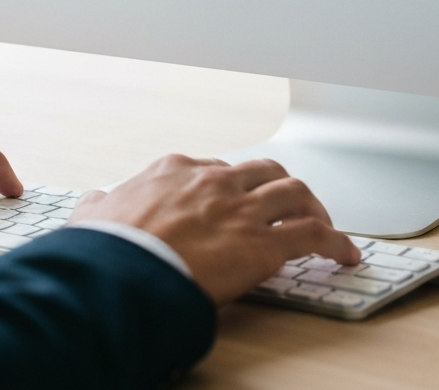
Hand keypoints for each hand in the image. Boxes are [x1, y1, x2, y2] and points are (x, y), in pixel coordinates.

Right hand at [70, 154, 358, 304]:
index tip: (235, 201)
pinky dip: (336, 242)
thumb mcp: (93, 214)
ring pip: (295, 192)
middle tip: (287, 206)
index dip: (231, 185)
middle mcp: (215, 180)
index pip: (216, 168)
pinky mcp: (264, 242)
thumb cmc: (107, 248)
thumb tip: (94, 201)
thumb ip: (99, 204)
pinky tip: (345, 254)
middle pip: (264, 171)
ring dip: (313, 207)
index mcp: (176, 170)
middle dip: (279, 186)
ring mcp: (242, 208)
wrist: (122, 270)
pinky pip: (314, 235)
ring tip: (322, 223)